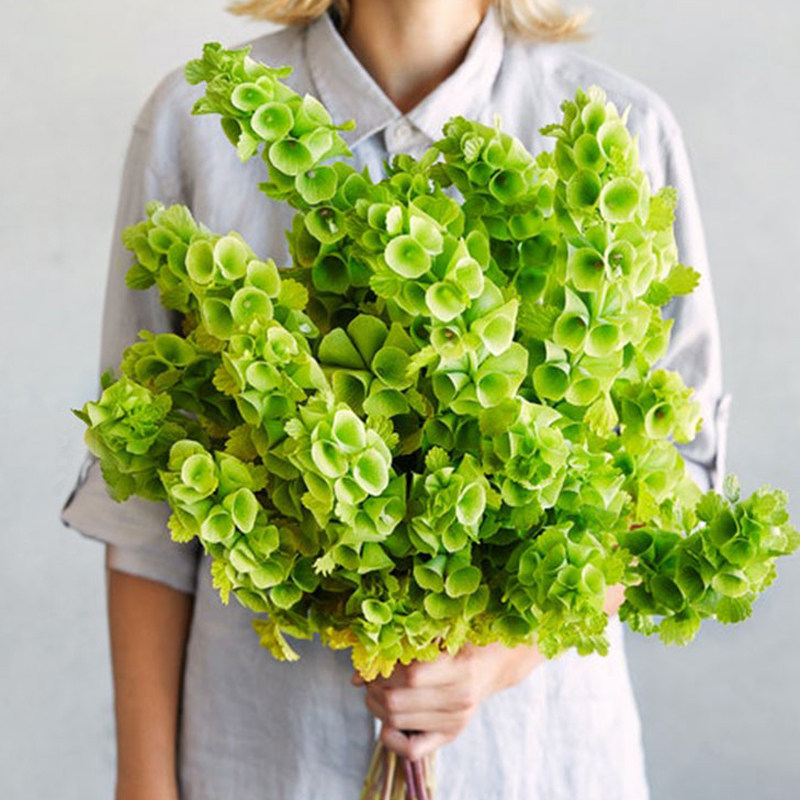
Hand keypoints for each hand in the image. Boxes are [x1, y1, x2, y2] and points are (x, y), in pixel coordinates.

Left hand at [352, 583, 625, 759]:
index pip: (409, 675)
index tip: (377, 656)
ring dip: (376, 706)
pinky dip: (390, 737)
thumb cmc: (466, 636)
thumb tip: (361, 668)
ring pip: (396, 721)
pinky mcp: (450, 734)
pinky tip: (389, 719)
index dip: (384, 667)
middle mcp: (459, 698)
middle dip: (374, 687)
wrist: (496, 661)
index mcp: (460, 667)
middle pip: (396, 701)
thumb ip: (405, 641)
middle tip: (371, 675)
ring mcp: (455, 720)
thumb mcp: (440, 629)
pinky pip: (411, 750)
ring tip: (378, 690)